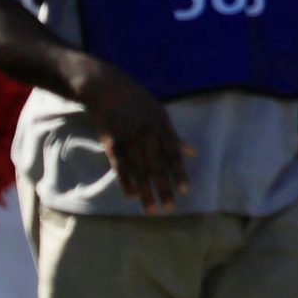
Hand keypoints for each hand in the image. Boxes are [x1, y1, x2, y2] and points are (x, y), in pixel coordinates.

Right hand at [76, 61, 190, 209]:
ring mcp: (128, 139)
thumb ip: (174, 136)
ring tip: (151, 210)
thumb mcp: (159, 112)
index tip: (184, 190)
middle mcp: (146, 134)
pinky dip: (125, 181)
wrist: (105, 87)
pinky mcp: (111, 143)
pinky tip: (131, 195)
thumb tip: (192, 152)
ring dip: (145, 191)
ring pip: (139, 170)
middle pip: (157, 165)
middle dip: (164, 187)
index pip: (172, 153)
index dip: (179, 172)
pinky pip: (120, 166)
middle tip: (170, 208)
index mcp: (160, 126)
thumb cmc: (136, 100)